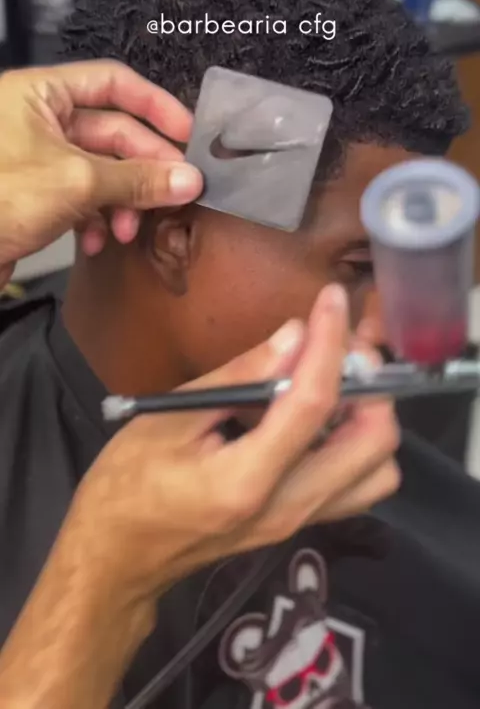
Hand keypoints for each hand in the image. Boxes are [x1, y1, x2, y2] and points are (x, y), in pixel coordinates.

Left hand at [0, 60, 201, 284]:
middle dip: (143, 167)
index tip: (188, 134)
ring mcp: (36, 159)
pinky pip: (81, 197)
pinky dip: (96, 219)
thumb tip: (187, 179)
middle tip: (175, 192)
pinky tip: (99, 242)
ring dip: (122, 201)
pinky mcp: (34, 195)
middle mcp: (39, 120)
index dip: (156, 106)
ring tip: (128, 229)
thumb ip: (136, 178)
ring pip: (101, 170)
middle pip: (112, 132)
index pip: (113, 83)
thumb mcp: (76, 182)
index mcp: (41, 93)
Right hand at [71, 283, 399, 598]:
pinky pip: (357, 485)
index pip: (313, 402)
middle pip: (375, 442)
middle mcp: (288, 506)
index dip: (329, 342)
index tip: (332, 298)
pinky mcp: (300, 524)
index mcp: (247, 479)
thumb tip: (295, 334)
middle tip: (343, 347)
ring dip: (372, 417)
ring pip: (379, 470)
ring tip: (336, 381)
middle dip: (372, 384)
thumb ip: (239, 376)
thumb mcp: (170, 416)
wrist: (118, 557)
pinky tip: (322, 417)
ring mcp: (299, 522)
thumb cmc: (127, 482)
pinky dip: (357, 443)